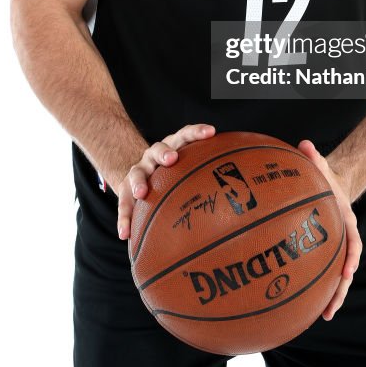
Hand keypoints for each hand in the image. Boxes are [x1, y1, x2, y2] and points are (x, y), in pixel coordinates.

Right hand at [116, 123, 215, 239]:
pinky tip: (126, 234)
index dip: (198, 131)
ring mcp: (138, 171)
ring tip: (142, 193)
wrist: (139, 176)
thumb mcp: (187, 168)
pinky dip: (124, 219)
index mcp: (173, 147)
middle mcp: (154, 156)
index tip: (212, 132)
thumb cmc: (174, 175)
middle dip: (165, 153)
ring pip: (136, 173)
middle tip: (172, 158)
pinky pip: (123, 204)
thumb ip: (207, 174)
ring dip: (139, 182)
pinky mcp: (124, 189)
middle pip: (158, 148)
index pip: (186, 134)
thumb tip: (242, 194)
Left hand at [296, 138, 361, 320]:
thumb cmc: (325, 178)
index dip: (351, 257)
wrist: (332, 186)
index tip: (348, 271)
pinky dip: (316, 288)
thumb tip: (304, 144)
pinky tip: (303, 304)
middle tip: (331, 309)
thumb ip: (314, 157)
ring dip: (332, 297)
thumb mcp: (322, 166)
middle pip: (347, 268)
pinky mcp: (325, 253)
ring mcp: (336, 248)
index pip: (354, 242)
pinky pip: (321, 272)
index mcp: (347, 221)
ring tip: (323, 317)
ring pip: (337, 277)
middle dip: (341, 289)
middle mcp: (345, 239)